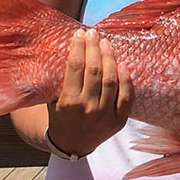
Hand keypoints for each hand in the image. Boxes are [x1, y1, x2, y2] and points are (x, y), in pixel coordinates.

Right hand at [47, 29, 132, 155]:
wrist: (72, 145)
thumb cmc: (60, 116)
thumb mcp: (53, 99)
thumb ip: (60, 78)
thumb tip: (69, 47)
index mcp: (68, 102)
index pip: (75, 67)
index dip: (79, 47)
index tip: (80, 34)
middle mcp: (87, 109)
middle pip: (95, 71)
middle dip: (94, 48)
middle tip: (94, 34)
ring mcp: (105, 116)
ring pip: (111, 81)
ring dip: (110, 59)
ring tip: (107, 44)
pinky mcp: (119, 122)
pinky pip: (127, 97)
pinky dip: (126, 79)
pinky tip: (123, 64)